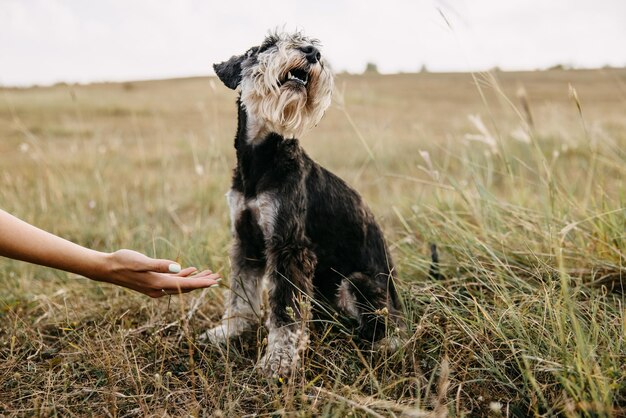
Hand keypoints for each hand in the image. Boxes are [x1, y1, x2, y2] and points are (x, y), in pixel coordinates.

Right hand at [94, 249, 220, 297]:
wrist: (107, 268)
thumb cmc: (123, 262)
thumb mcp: (141, 261)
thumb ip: (160, 265)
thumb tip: (179, 268)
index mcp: (158, 283)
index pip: (185, 285)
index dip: (202, 283)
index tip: (215, 282)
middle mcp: (159, 288)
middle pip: (186, 287)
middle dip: (203, 282)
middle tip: (218, 277)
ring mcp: (156, 287)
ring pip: (181, 284)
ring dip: (195, 279)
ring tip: (209, 273)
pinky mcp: (153, 282)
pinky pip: (172, 281)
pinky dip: (183, 276)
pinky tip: (190, 270)